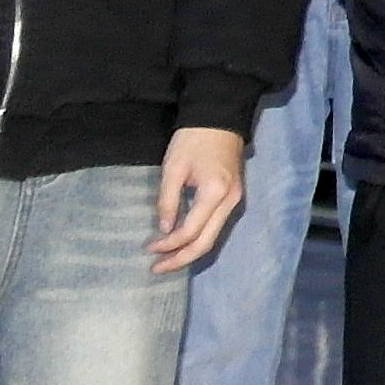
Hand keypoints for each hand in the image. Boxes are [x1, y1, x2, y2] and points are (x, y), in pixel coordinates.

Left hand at [152, 128, 249, 272]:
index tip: (148, 248)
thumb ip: (168, 200)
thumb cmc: (193, 138)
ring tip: (167, 259)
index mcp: (215, 193)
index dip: (168, 244)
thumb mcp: (173, 167)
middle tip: (157, 268)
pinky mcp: (234, 196)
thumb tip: (165, 230)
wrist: (219, 116)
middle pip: (207, 242)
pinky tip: (183, 241)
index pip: (190, 231)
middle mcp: (230, 201)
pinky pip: (217, 225)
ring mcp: (236, 199)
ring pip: (214, 237)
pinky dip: (199, 238)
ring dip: (190, 251)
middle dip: (181, 259)